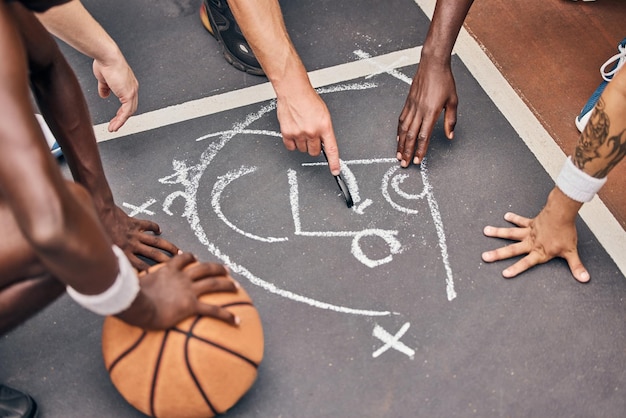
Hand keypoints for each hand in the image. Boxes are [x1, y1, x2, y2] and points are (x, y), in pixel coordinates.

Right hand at [92, 57, 137, 131]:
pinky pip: (126, 111)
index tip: (116, 118)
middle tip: (114, 126)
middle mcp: (132, 88)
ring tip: (113, 128)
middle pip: (130, 108)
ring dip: (120, 121)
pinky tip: (115, 125)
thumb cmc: (105, 62)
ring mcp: (132, 91)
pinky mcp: (129, 94)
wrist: (106, 56)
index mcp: (128, 84)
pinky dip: (120, 120)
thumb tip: (104, 95)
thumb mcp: (103, 79)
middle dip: (121, 118)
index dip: (122, 111)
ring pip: (129, 112)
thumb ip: (105, 88)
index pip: (128, 102)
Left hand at [100, 205, 179, 270]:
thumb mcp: (101, 250)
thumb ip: (110, 260)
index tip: (158, 276)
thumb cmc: (95, 231)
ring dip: (167, 246)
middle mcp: (132, 244)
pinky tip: (159, 230)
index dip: (149, 272)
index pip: (139, 266)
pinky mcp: (135, 223)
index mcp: (123, 253)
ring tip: (177, 251)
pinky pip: (148, 225)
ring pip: (155, 241)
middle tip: (176, 264)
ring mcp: (134, 233)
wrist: (98, 211)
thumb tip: (110, 272)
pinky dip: (154, 227)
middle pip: (153, 254)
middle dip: (166, 260)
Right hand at [119, 253, 239, 329]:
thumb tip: (114, 286)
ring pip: (213, 284)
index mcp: (168, 271)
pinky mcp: (191, 305)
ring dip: (227, 285)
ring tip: (237, 287)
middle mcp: (182, 277)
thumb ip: (130, 283)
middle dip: (217, 268)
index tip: (196, 258)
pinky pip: (213, 310)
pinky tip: (237, 321)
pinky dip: (227, 315)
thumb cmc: (129, 297)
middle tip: (227, 270)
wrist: (136, 304)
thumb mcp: (130, 285)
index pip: (182, 259)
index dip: (190, 257)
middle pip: (205, 268)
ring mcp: (188, 290)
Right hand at [276, 88, 340, 174]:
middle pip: (314, 152)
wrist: (293, 91)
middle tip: (311, 136)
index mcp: (324, 126)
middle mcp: (312, 131)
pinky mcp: (287, 133)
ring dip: (302, 143)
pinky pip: (291, 147)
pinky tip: (294, 132)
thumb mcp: (323, 114)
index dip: (334, 162)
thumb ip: (324, 130)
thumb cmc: (308, 99)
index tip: (335, 170)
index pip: (331, 149)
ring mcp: (299, 133)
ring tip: (301, 129)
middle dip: (314, 147)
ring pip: (302, 150)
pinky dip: (292, 143)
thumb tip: (323, 143)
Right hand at [397, 56, 457, 166]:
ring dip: (400, 144)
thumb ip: (451, 120)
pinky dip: (399, 131)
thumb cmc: (444, 81)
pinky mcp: (408, 102)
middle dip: (407, 152)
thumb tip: (450, 136)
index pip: (424, 136)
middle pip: (411, 136)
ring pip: (403, 130)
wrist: (432, 64)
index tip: (418, 160)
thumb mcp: (453, 100)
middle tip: (404, 164)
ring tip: (398, 155)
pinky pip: (401, 120)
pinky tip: (398, 138)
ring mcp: (412, 106)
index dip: (420, 150)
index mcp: (431, 112)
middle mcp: (419, 111)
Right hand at [481, 189, 588, 281]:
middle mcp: (531, 243)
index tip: (504, 274)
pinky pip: (520, 221)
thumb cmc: (565, 232)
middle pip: (512, 250)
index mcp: (539, 251)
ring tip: (486, 231)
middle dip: (497, 254)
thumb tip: (584, 279)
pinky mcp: (531, 223)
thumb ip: (576, 266)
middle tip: (485, 257)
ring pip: (510, 234)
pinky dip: (513, 218)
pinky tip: (505, 216)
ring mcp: (529, 232)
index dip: (516, 269)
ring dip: (498, 233)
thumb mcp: (571, 252)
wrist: (562, 214)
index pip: (526, 263)